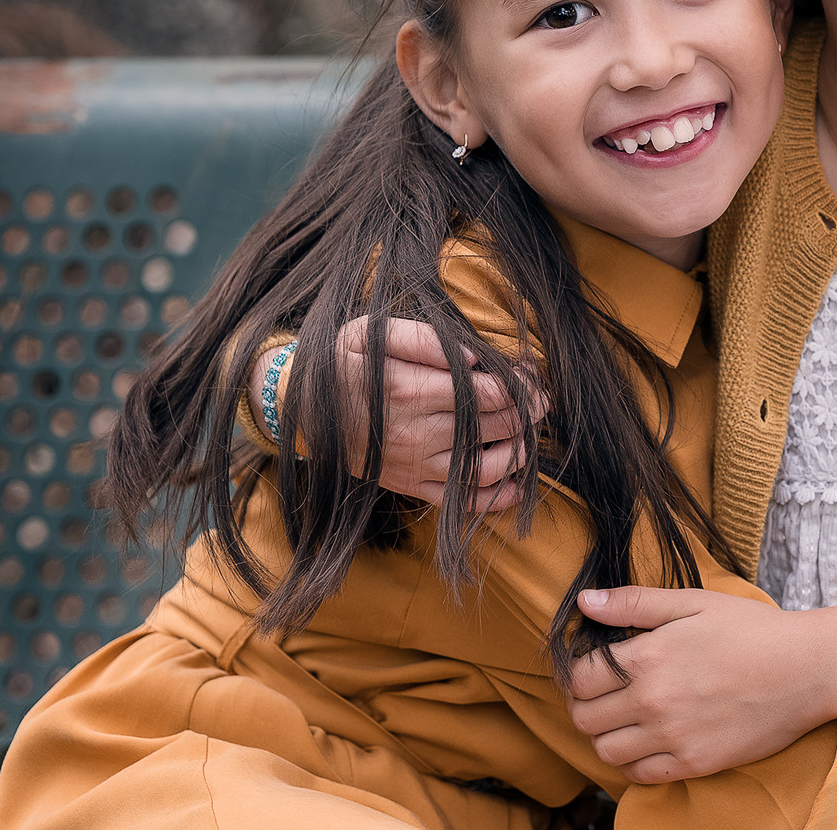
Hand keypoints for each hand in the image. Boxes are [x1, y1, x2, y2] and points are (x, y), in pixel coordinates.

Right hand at [256, 316, 545, 507]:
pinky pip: (460, 502)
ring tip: (527, 431)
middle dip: (527, 412)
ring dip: (519, 451)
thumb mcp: (371, 333)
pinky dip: (495, 498)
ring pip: (487, 467)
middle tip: (540, 398)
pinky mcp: (410, 486)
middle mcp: (417, 433)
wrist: (296, 411)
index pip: (489, 392)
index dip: (521, 385)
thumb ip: (424, 339)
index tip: (531, 375)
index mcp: (411, 391)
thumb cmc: (341, 364)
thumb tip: (474, 356)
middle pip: (496, 427)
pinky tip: (517, 484)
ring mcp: (415, 465)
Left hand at [566, 587, 831, 782]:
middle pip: (584, 718)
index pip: (581, 677)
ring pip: (605, 751)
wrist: (807, 670)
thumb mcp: (695, 602)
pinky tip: (650, 740)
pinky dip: (634, 761)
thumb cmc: (754, 630)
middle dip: (587, 705)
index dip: (580, 672)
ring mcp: (672, 737)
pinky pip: (639, 775)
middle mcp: (653, 701)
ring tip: (628, 718)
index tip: (596, 670)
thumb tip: (584, 602)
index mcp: (648, 656)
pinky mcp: (694, 763)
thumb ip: (635, 603)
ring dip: (608, 735)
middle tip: (607, 695)